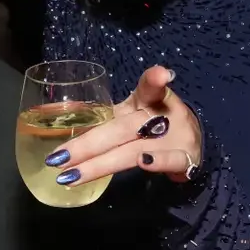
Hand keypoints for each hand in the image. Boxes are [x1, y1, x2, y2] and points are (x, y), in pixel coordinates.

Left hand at [46, 66, 202, 185]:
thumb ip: (107, 114)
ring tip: (72, 175)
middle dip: (86, 145)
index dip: (154, 79)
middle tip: (56, 158)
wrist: (193, 145)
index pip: (148, 87)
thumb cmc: (155, 124)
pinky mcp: (184, 159)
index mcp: (147, 100)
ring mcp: (173, 138)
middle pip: (121, 128)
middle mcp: (160, 116)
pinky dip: (157, 162)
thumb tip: (67, 111)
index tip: (161, 74)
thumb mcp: (135, 112)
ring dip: (101, 164)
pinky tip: (142, 164)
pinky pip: (169, 161)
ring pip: (133, 149)